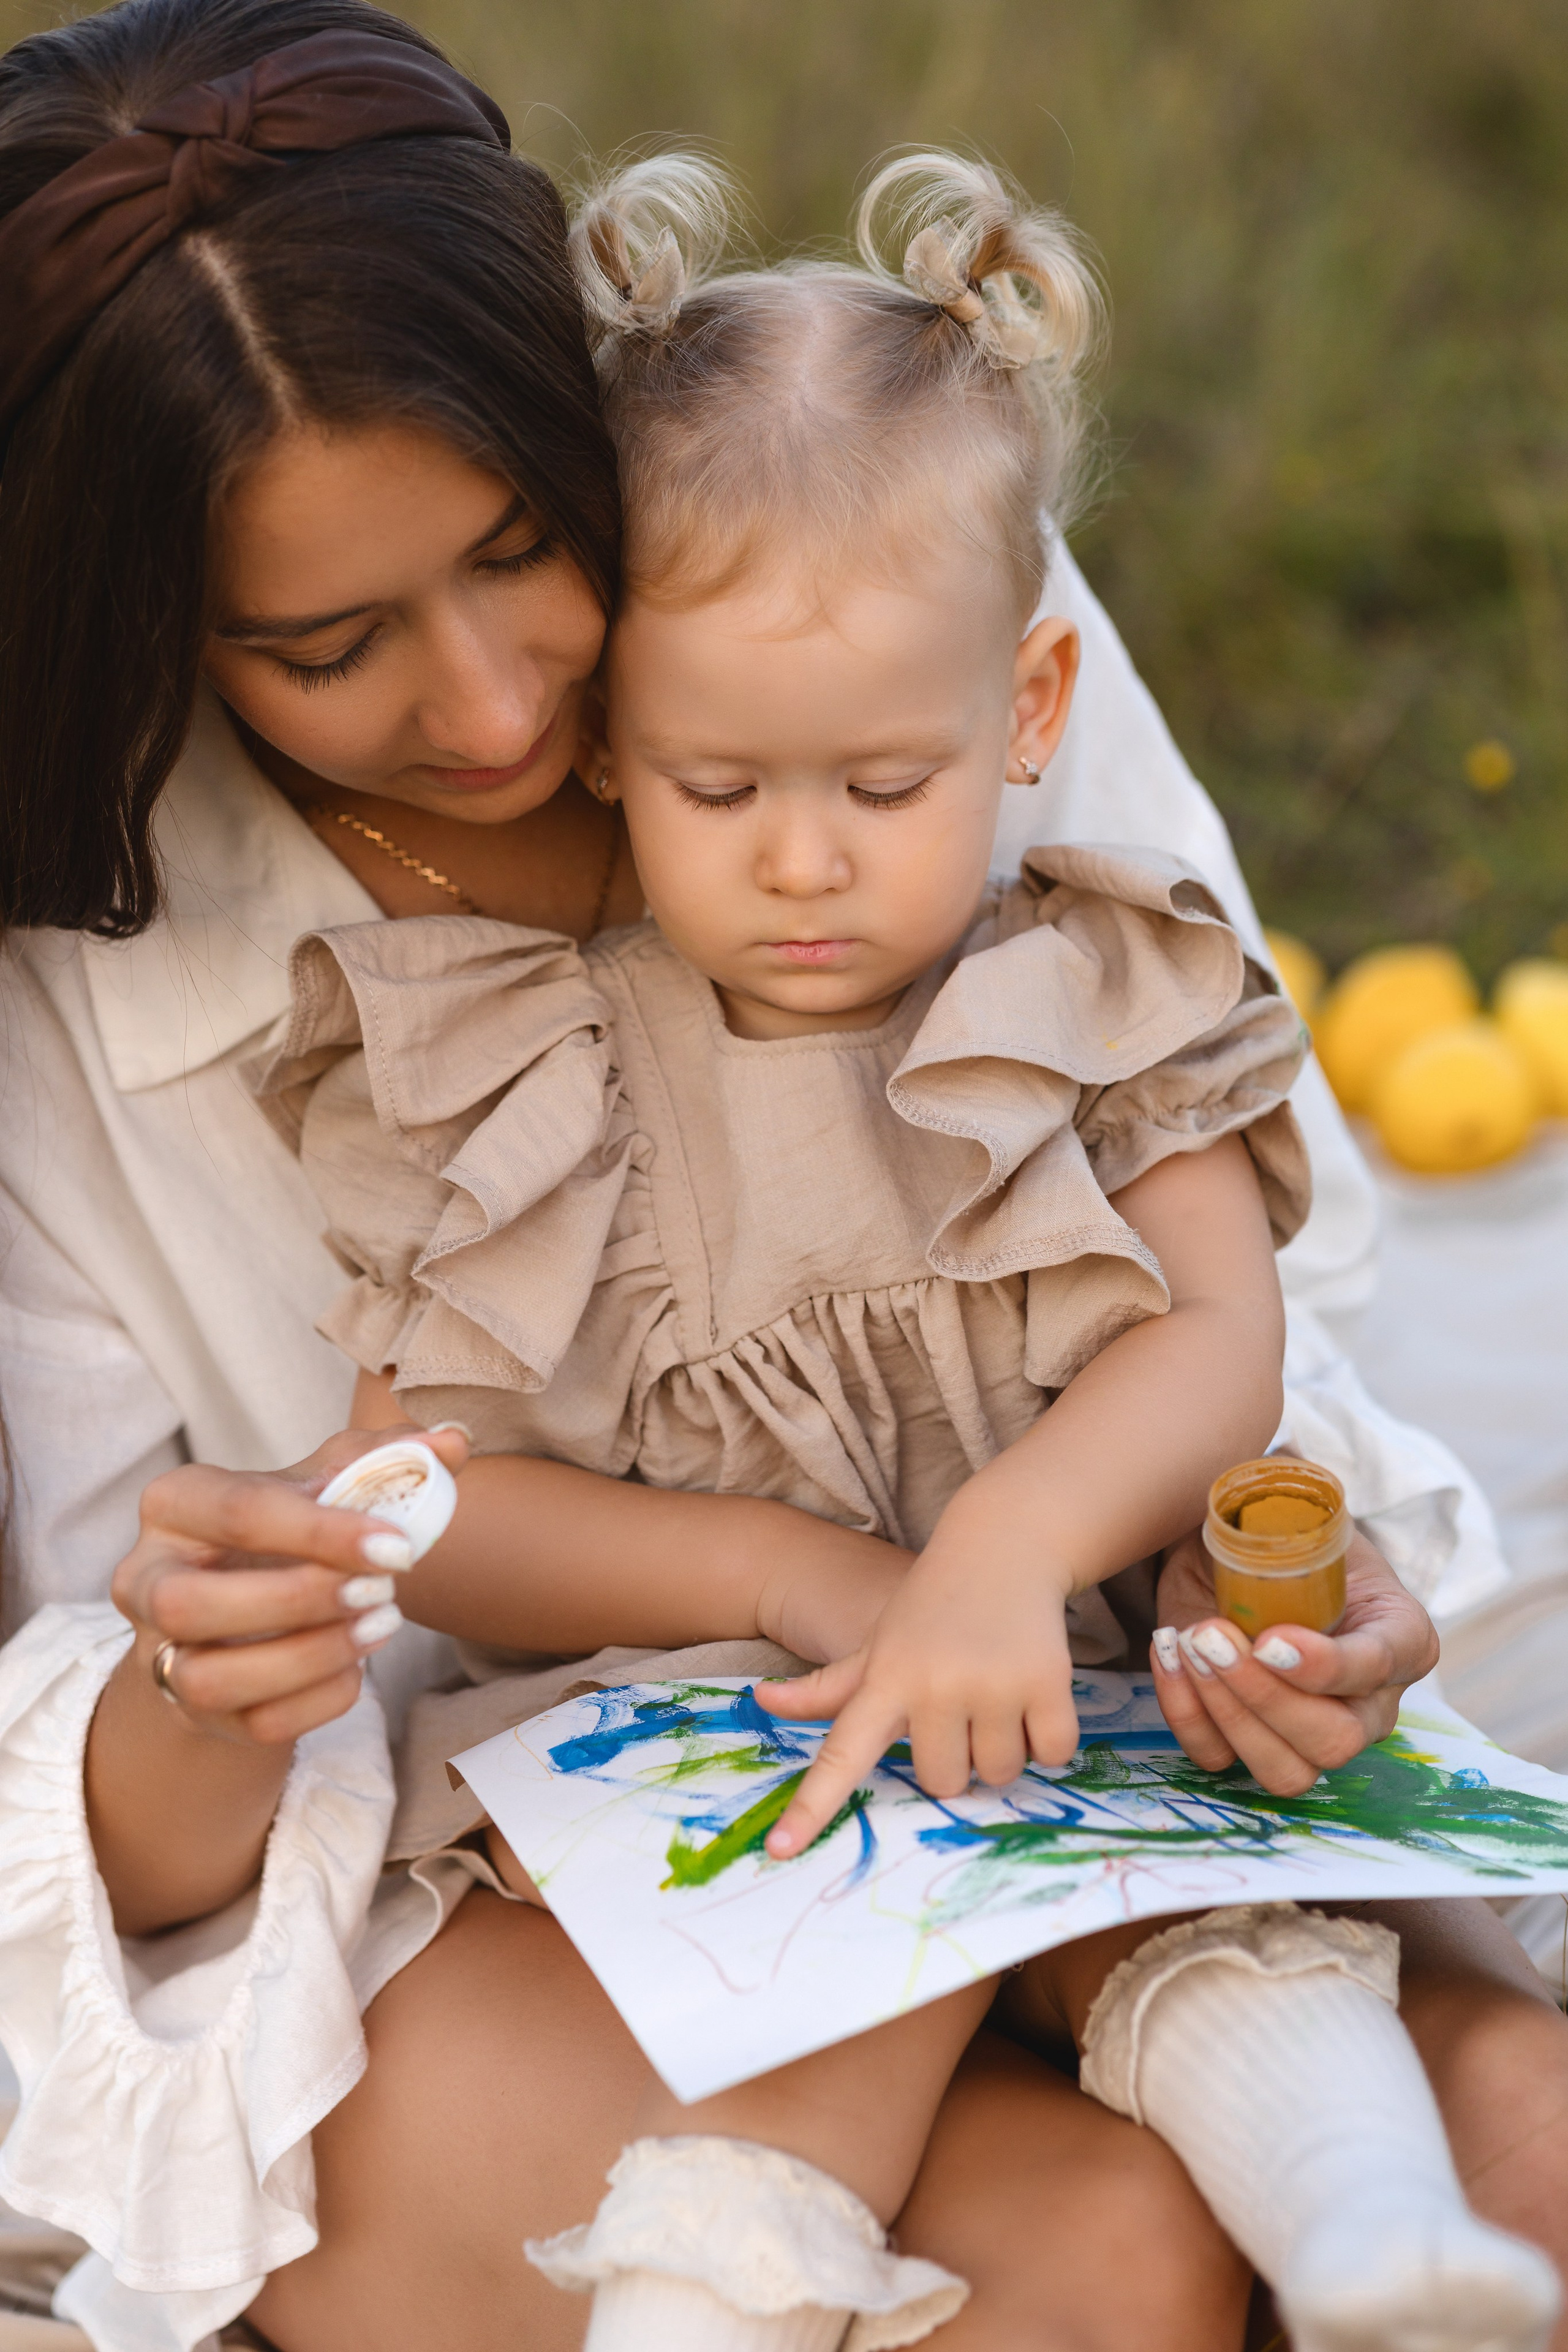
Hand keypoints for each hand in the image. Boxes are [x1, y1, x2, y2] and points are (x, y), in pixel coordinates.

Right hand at [111, 1423, 469, 1746]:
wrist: (245, 1606)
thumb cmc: (286, 1529)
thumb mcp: (326, 1480)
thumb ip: (386, 1458)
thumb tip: (453, 1441)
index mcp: (176, 1503)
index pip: (239, 1513)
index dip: (323, 1531)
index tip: (397, 1545)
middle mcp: (145, 1579)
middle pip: (190, 1604)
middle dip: (296, 1601)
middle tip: (380, 1590)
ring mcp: (159, 1654)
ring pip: (209, 1679)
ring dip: (308, 1658)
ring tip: (380, 1625)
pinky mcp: (194, 1712)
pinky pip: (252, 1723)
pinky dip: (317, 1699)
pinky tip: (358, 1665)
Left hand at [755, 1524, 1078, 1859]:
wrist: (1001, 1547)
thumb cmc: (931, 1608)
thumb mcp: (877, 1644)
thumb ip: (827, 1687)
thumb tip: (761, 1701)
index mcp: (885, 1681)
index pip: (840, 1754)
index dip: (811, 1808)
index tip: (780, 1850)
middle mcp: (933, 1686)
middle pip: (942, 1782)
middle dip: (957, 1756)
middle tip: (963, 1705)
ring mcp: (990, 1684)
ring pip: (998, 1773)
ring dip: (1004, 1747)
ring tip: (997, 1693)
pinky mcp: (1045, 1682)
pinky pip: (1052, 1755)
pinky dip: (1050, 1738)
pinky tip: (1035, 1693)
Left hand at [1151, 1525, 1438, 1794]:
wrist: (1237, 1548)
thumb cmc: (1281, 1534)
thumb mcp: (1294, 1522)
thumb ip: (1289, 1534)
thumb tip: (1259, 1527)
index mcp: (1401, 1637)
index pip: (1378, 1668)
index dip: (1325, 1666)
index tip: (1269, 1641)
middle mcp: (1369, 1702)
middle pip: (1336, 1740)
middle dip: (1266, 1696)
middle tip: (1212, 1637)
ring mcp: (1312, 1734)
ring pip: (1286, 1772)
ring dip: (1226, 1713)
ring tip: (1189, 1643)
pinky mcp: (1250, 1743)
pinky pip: (1218, 1758)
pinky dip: (1184, 1711)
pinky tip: (1168, 1651)